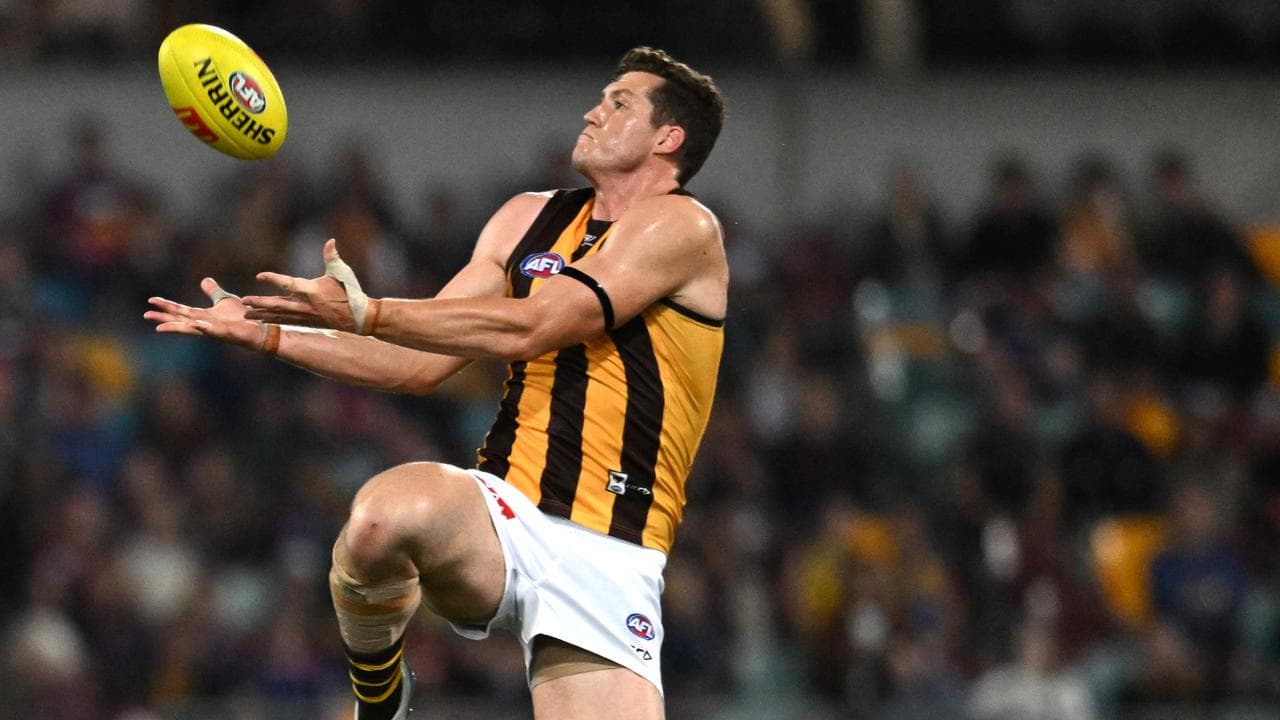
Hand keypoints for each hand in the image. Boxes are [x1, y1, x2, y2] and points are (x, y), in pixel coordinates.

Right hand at [145, 278, 264, 349]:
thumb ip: (213, 291)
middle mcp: (205, 324)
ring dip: (177, 327)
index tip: (151, 300)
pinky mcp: (228, 334)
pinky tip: (196, 325)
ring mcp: (215, 330)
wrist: (259, 328)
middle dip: (164, 318)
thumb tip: (204, 280)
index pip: (181, 310)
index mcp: (203, 316)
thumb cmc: (242, 317)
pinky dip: (205, 328)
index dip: (166, 305)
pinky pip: (215, 331)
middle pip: (180, 320)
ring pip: (193, 329)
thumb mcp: (225, 299)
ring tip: (160, 327)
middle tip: (146, 315)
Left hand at [242, 239, 369, 332]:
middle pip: (278, 304)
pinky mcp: (307, 322)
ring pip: (279, 315)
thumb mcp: (341, 272)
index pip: (289, 283)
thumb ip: (332, 256)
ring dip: (262, 314)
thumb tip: (331, 241)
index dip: (273, 279)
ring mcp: (305, 316)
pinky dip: (272, 320)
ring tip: (246, 314)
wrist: (359, 318)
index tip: (259, 275)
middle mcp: (306, 305)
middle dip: (260, 303)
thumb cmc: (350, 293)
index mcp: (312, 290)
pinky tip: (262, 320)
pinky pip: (285, 321)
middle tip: (244, 301)